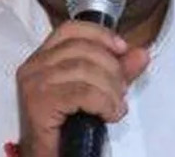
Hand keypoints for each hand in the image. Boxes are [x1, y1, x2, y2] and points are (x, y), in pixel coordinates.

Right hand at [15, 21, 149, 156]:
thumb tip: (141, 53)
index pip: (70, 29)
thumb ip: (117, 71)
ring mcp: (34, 83)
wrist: (48, 156)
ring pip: (85, 70)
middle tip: (120, 92)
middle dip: (112, 69)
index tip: (122, 49)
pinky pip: (83, 93)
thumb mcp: (96, 91)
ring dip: (110, 90)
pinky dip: (104, 103)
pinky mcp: (40, 103)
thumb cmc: (67, 126)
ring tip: (115, 107)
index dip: (100, 34)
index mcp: (42, 57)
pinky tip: (109, 114)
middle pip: (83, 50)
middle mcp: (34, 66)